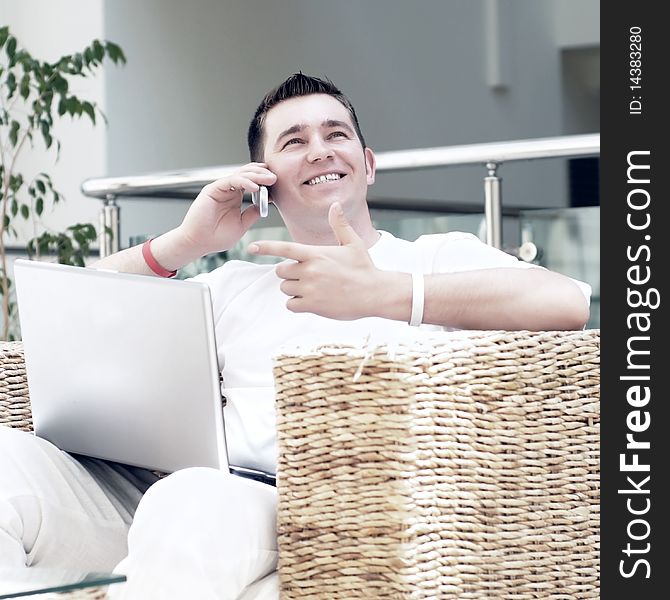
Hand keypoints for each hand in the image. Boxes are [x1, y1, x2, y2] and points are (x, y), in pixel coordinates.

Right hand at [178, 163, 276, 255]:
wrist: (199, 243)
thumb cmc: (216, 237)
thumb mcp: (242, 225)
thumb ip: (252, 214)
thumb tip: (265, 204)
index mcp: (235, 197)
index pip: (251, 182)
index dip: (263, 180)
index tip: (276, 183)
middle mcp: (228, 190)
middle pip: (247, 175)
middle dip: (262, 174)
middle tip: (275, 177)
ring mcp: (220, 189)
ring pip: (240, 175)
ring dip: (256, 175)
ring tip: (268, 179)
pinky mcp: (212, 190)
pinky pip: (231, 181)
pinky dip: (244, 182)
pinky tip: (255, 187)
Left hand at [248, 203, 384, 319]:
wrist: (375, 293)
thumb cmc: (364, 268)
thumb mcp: (353, 243)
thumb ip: (339, 225)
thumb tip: (335, 205)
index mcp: (315, 253)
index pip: (284, 248)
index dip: (266, 247)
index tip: (251, 247)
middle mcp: (309, 270)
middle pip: (281, 271)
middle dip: (289, 274)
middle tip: (307, 276)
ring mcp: (309, 288)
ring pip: (285, 288)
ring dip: (294, 289)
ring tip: (314, 289)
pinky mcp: (312, 305)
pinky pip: (291, 304)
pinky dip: (297, 304)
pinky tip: (313, 301)